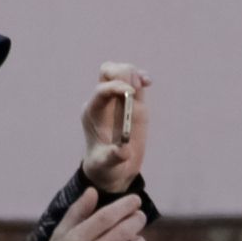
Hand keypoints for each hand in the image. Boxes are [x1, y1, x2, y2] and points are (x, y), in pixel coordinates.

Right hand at [31, 187, 146, 240]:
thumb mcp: (59, 235)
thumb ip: (76, 212)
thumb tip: (93, 191)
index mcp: (75, 239)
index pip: (106, 216)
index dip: (124, 205)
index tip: (135, 200)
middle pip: (123, 231)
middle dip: (137, 220)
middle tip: (140, 216)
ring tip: (137, 237)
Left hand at [79, 62, 149, 192]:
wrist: (113, 169)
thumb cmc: (105, 166)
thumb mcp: (106, 165)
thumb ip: (113, 157)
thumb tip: (122, 150)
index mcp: (93, 112)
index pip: (101, 90)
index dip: (115, 86)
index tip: (130, 93)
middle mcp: (104, 102)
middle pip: (107, 72)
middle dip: (122, 73)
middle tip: (135, 87)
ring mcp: (118, 100)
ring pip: (121, 72)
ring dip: (133, 73)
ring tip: (144, 83)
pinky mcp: (133, 103)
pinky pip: (135, 83)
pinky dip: (141, 78)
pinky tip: (148, 82)